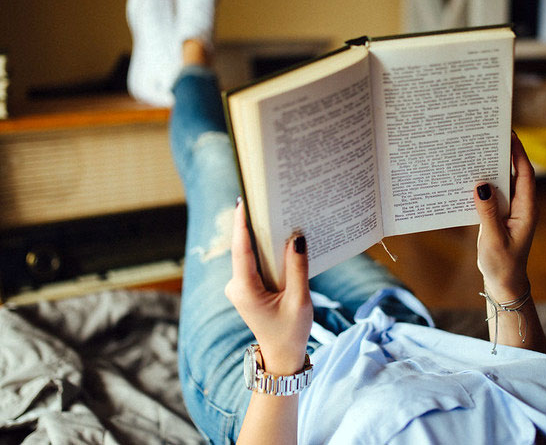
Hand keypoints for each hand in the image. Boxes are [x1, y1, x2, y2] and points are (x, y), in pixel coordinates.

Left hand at [224, 202, 312, 374]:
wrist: (281, 356)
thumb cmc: (291, 331)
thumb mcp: (299, 300)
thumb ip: (298, 268)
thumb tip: (297, 238)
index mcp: (245, 290)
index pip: (241, 251)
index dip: (241, 225)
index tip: (241, 202)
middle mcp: (236, 286)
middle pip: (244, 249)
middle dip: (254, 225)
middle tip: (265, 199)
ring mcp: (240, 287)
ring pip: (249, 255)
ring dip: (261, 237)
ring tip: (274, 213)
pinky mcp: (247, 287)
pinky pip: (254, 263)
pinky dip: (265, 250)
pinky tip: (278, 238)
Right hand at [473, 132, 537, 301]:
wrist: (504, 283)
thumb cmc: (502, 264)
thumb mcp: (493, 239)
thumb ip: (487, 212)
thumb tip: (481, 185)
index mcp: (526, 210)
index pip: (525, 175)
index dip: (519, 153)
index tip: (510, 134)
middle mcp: (522, 207)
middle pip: (515, 173)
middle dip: (505, 154)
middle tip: (491, 135)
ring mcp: (512, 211)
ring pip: (504, 182)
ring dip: (493, 168)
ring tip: (478, 150)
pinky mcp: (501, 216)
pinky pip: (494, 194)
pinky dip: (485, 184)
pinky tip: (471, 176)